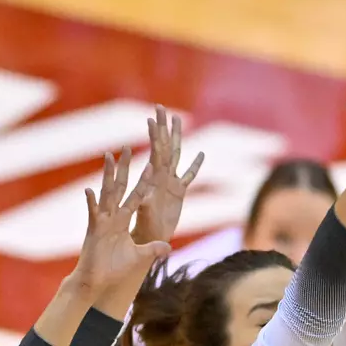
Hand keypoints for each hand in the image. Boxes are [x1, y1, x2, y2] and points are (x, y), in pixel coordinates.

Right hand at [70, 148, 171, 296]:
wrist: (96, 281)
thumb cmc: (114, 269)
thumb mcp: (139, 256)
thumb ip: (153, 249)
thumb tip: (168, 247)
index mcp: (123, 220)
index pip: (137, 196)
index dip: (144, 181)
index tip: (152, 163)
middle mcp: (113, 216)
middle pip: (120, 187)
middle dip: (124, 168)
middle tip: (127, 148)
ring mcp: (102, 221)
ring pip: (107, 193)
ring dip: (108, 175)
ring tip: (109, 157)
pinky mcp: (94, 230)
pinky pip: (93, 213)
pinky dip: (91, 202)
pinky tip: (89, 190)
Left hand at [131, 106, 204, 244]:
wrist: (150, 238)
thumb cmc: (145, 229)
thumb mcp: (145, 215)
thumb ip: (146, 206)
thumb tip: (144, 199)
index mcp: (156, 179)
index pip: (156, 153)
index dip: (154, 136)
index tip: (151, 118)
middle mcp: (163, 177)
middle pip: (165, 147)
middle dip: (163, 128)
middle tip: (160, 107)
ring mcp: (171, 183)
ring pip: (176, 155)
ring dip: (177, 137)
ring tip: (177, 119)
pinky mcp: (179, 193)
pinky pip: (189, 176)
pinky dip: (195, 166)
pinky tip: (202, 154)